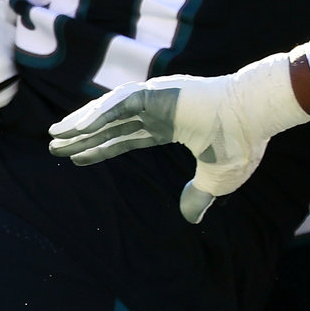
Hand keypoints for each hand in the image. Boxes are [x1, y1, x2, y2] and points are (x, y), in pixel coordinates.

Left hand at [48, 52, 308, 222]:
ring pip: (109, 111)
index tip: (76, 158)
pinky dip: (97, 115)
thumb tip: (190, 218)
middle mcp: (159, 109)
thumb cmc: (242, 143)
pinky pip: (119, 105)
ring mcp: (157, 98)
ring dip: (82, 123)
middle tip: (54, 145)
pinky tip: (78, 128)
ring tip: (56, 135)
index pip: (127, 137)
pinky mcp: (157, 92)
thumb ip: (199, 196)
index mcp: (171, 125)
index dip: (101, 148)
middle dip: (83, 135)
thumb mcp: (217, 180)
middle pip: (110, 123)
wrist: (255, 117)